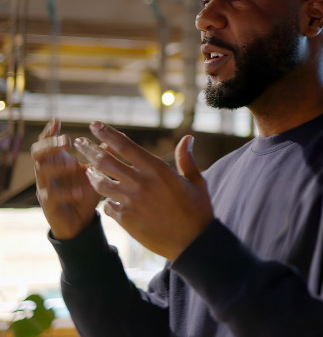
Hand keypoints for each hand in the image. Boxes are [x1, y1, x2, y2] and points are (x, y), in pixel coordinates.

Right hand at [31, 120, 100, 239]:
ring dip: (57, 166)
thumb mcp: (95, 172)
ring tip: (74, 164)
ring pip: (41, 172)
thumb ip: (102, 155)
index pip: (47, 142)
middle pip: (38, 153)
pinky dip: (65, 192)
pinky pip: (51, 196)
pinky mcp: (49, 205)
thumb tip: (117, 136)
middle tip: (66, 141)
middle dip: (50, 145)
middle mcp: (48, 172)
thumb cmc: (85, 192)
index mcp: (57, 161)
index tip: (57, 121)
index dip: (50, 132)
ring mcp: (46, 188)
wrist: (80, 221)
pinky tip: (77, 191)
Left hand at [74, 122, 213, 260]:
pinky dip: (104, 200)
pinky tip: (105, 198)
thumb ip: (186, 159)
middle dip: (89, 149)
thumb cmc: (197, 209)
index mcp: (156, 168)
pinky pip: (106, 205)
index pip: (124, 145)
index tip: (95, 125)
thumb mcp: (196, 181)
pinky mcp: (125, 219)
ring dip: (91, 174)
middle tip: (79, 142)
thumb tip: (188, 138)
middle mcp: (139, 182)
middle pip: (105, 161)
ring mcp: (130, 201)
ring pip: (100, 183)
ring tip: (86, 169)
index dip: (107, 133)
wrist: (192, 242)